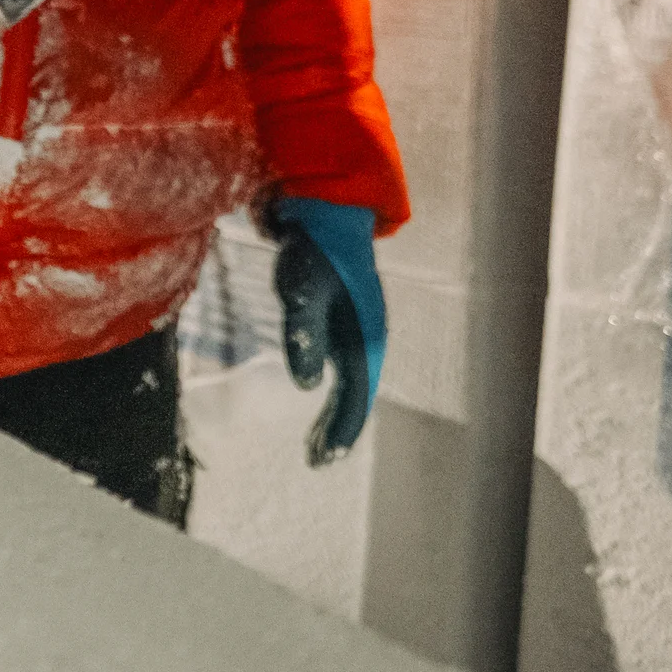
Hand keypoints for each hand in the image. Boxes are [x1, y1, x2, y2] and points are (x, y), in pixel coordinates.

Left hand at [272, 197, 385, 465]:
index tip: (323, 457)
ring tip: (316, 444)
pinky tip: (317, 392)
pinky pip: (345, 363)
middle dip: (340, 429)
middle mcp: (368, 335)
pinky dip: (334, 387)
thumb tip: (307, 385)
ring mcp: (360, 326)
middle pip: (359, 394)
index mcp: (365, 334)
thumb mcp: (302, 290)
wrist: (328, 210)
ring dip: (337, 413)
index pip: (358, 394)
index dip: (342, 428)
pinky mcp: (347, 317)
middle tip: (316, 460)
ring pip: (354, 381)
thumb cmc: (315, 250)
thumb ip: (304, 334)